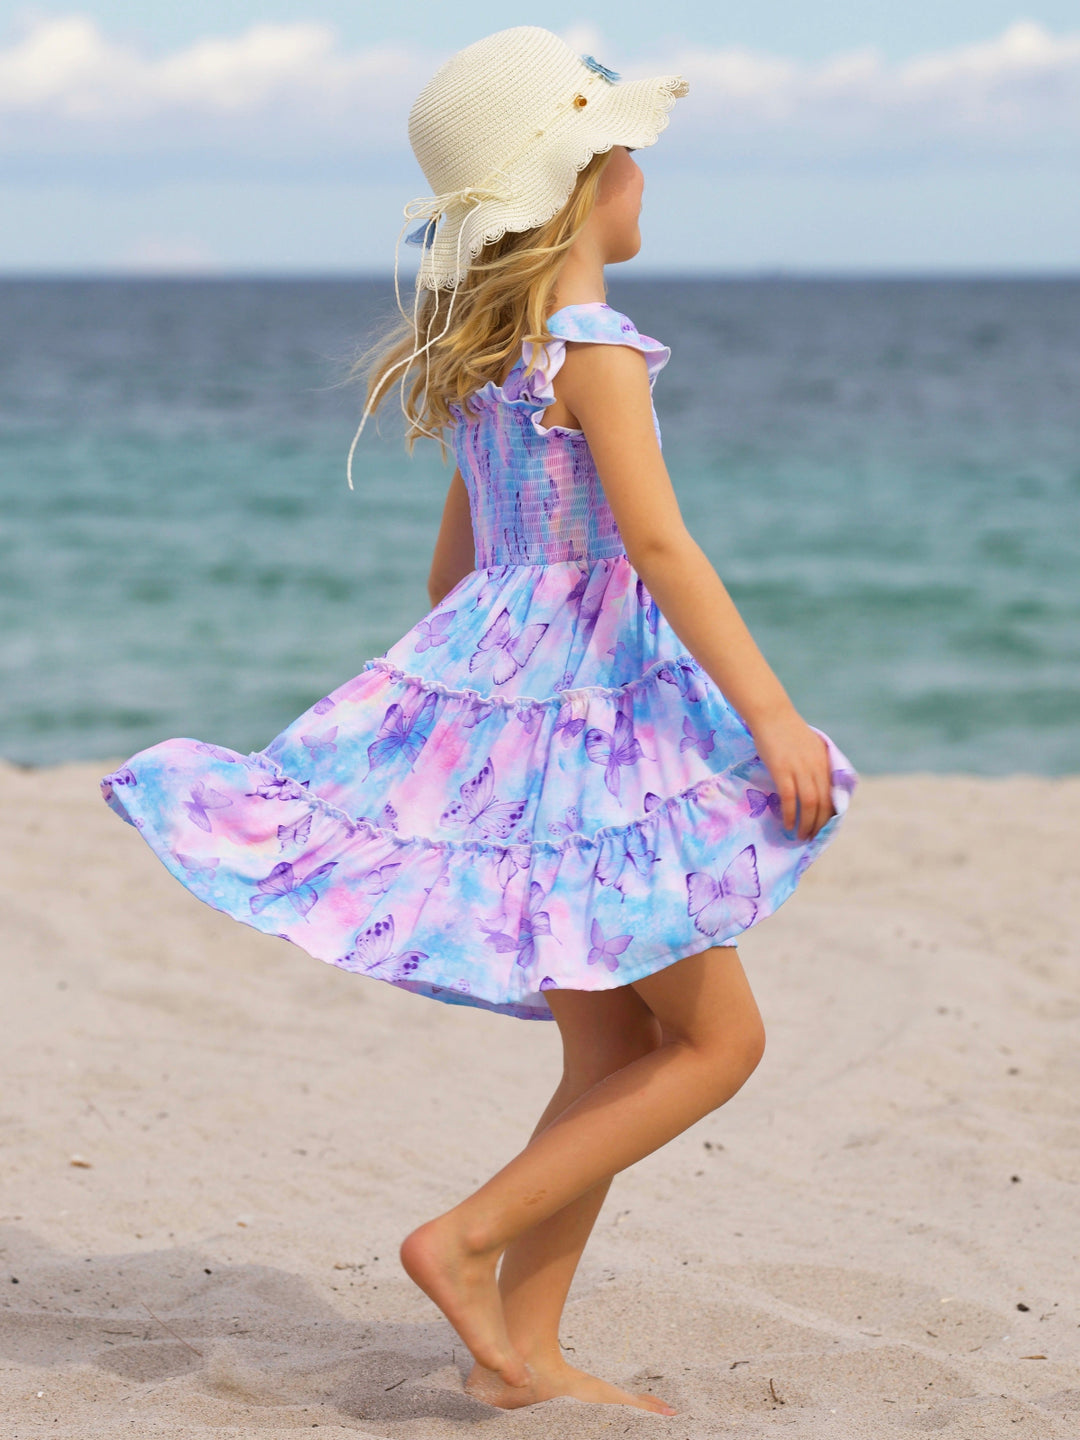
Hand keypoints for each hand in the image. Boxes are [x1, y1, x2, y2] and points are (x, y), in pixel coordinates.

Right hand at [748, 706, 834, 841]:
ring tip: (800, 835)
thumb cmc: (788, 730)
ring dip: (806, 824)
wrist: (772, 715)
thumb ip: (818, 765)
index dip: (829, 816)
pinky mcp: (782, 769)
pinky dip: (790, 814)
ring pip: (809, 804)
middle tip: (811, 838)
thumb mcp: (812, 747)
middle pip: (823, 804)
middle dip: (818, 825)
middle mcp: (817, 768)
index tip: (822, 828)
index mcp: (826, 763)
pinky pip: (789, 798)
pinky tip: (787, 824)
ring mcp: (800, 768)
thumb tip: (818, 787)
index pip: (833, 796)